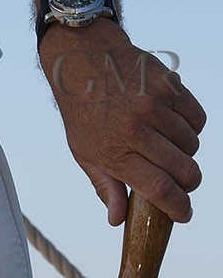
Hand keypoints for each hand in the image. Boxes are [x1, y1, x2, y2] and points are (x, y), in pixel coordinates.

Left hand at [40, 20, 205, 223]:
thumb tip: (118, 220)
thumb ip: (104, 186)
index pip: (160, 189)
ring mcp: (154, 105)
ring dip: (185, 151)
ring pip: (192, 145)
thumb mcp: (83, 151)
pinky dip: (191, 125)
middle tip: (179, 181)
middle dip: (187, 183)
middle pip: (184, 171)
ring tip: (165, 143)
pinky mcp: (167, 85)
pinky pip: (197, 118)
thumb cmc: (83, 111)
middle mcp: (135, 128)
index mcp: (114, 150)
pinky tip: (172, 122)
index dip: (179, 208)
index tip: (184, 214)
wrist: (81, 57)